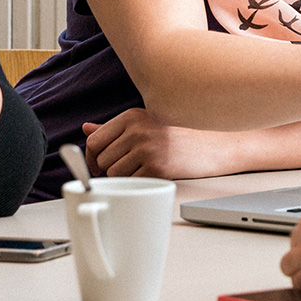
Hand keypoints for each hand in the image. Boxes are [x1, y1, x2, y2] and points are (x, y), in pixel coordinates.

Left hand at [82, 107, 243, 178]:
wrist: (214, 146)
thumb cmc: (180, 136)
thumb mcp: (146, 124)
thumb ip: (115, 128)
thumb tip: (86, 129)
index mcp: (132, 116)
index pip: (94, 141)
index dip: (92, 158)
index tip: (100, 165)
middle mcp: (137, 129)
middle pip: (102, 160)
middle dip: (109, 170)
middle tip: (127, 170)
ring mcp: (147, 148)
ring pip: (113, 174)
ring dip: (124, 178)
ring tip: (143, 170)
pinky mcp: (157, 168)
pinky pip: (130, 183)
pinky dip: (138, 184)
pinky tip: (153, 175)